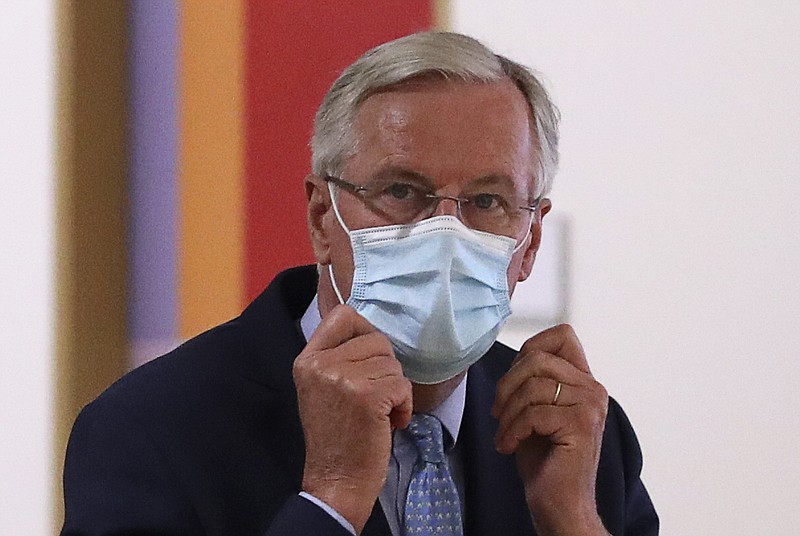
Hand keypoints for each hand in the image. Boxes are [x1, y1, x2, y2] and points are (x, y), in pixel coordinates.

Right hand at [293, 304, 412, 533]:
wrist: (335, 481)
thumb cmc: (336, 436)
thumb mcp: (322, 388)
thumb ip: (338, 357)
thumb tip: (372, 333)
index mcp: (307, 359)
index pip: (343, 315)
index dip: (366, 333)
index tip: (369, 359)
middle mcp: (321, 364)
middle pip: (377, 340)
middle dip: (386, 369)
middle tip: (374, 398)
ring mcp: (342, 378)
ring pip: (393, 364)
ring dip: (395, 390)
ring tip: (379, 414)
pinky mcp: (366, 396)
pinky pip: (402, 386)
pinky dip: (404, 406)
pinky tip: (389, 424)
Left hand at [492, 324, 609, 534]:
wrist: (559, 506)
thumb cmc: (544, 460)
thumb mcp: (535, 410)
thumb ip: (534, 380)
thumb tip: (517, 357)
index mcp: (584, 382)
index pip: (562, 336)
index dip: (531, 347)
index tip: (512, 382)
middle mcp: (593, 389)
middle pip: (538, 359)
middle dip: (507, 386)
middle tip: (498, 414)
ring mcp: (590, 406)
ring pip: (533, 386)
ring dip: (507, 413)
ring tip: (504, 435)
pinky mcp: (582, 425)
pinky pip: (533, 413)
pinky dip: (512, 430)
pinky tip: (508, 447)